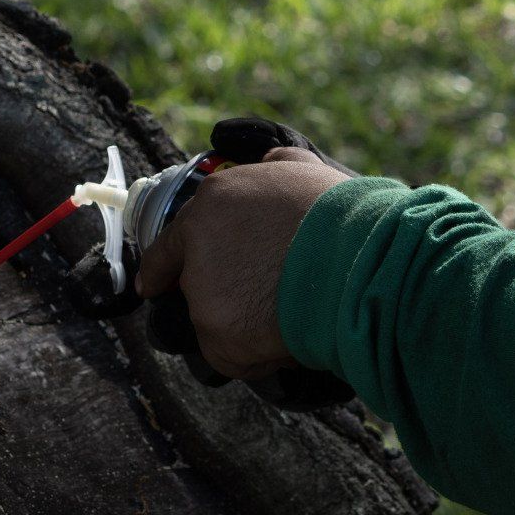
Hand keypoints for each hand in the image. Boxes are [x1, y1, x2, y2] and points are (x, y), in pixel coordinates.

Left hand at [136, 147, 350, 378]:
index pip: (171, 243)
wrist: (360, 262)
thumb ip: (275, 165)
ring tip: (287, 316)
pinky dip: (255, 356)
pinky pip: (231, 357)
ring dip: (243, 325)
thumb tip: (268, 158)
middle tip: (260, 300)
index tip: (154, 283)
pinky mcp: (218, 334)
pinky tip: (286, 339)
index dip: (165, 266)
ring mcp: (204, 294)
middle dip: (222, 295)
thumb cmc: (342, 216)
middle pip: (195, 285)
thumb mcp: (304, 171)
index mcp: (212, 202)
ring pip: (214, 322)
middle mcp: (197, 245)